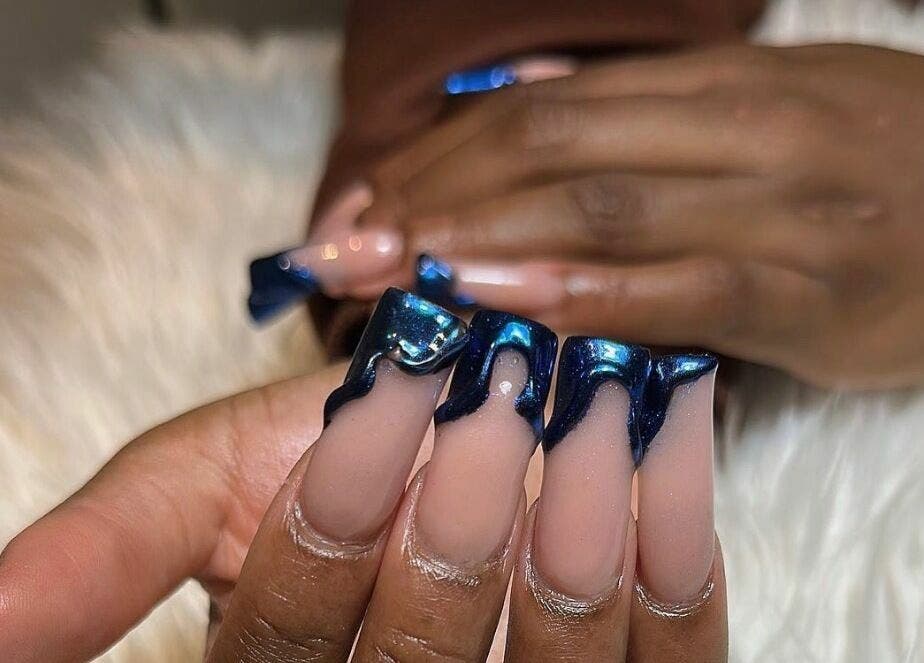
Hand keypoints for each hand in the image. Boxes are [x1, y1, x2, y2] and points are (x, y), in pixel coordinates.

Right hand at [1, 292, 726, 661]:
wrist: (438, 412)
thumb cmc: (319, 444)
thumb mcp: (202, 477)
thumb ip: (110, 545)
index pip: (292, 627)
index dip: (333, 514)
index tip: (383, 391)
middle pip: (426, 647)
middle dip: (455, 512)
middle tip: (492, 395)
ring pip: (556, 655)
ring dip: (568, 521)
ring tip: (587, 409)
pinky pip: (672, 644)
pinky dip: (670, 536)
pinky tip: (660, 438)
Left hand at [357, 44, 923, 388]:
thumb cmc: (875, 164)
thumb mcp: (762, 107)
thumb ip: (641, 107)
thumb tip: (522, 89)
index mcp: (719, 82)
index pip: (543, 104)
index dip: (437, 152)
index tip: (362, 202)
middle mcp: (740, 132)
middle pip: (549, 147)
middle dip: (429, 196)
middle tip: (342, 250)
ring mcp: (778, 213)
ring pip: (601, 208)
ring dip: (477, 240)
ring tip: (385, 276)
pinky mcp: (811, 297)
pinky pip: (679, 291)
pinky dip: (580, 292)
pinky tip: (497, 302)